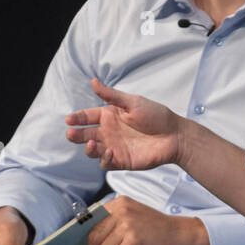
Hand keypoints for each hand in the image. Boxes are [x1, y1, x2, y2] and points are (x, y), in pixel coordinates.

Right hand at [65, 78, 182, 171]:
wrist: (174, 136)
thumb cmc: (156, 116)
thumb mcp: (133, 102)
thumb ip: (111, 95)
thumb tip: (93, 81)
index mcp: (109, 116)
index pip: (87, 117)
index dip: (77, 118)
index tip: (69, 119)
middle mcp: (108, 132)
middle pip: (85, 135)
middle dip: (76, 135)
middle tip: (71, 134)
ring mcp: (114, 147)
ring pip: (92, 150)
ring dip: (88, 148)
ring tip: (91, 144)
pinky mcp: (121, 161)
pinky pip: (106, 163)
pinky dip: (103, 159)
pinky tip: (108, 152)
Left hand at [87, 196, 210, 244]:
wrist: (184, 236)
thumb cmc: (160, 231)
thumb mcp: (135, 217)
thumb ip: (115, 222)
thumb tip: (92, 240)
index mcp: (120, 203)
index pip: (92, 221)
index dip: (88, 239)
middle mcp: (122, 211)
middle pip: (94, 238)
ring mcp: (128, 226)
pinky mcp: (133, 243)